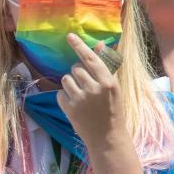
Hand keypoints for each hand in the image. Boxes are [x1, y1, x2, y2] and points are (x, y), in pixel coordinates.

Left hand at [56, 34, 126, 149]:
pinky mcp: (69, 109)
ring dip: (70, 83)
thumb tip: (98, 44)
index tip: (69, 36)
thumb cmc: (112, 110)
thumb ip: (105, 66)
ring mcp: (80, 100)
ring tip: (80, 93)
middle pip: (76, 68)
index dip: (79, 46)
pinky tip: (75, 103)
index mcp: (108, 82)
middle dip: (78, 73)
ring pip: (66, 79)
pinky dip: (65, 96)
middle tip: (85, 84)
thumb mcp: (113, 87)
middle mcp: (94, 89)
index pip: (91, 59)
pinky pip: (60, 93)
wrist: (107, 137)